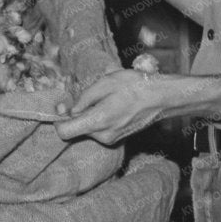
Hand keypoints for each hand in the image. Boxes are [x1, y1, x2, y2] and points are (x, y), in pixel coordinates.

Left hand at [54, 67, 192, 145]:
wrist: (161, 97)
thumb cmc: (135, 86)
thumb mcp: (105, 82)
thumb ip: (83, 98)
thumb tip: (69, 110)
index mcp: (98, 121)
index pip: (64, 132)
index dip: (59, 120)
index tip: (64, 107)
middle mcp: (103, 135)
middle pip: (76, 128)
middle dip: (78, 114)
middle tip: (91, 98)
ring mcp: (111, 139)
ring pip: (88, 129)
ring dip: (90, 116)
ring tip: (107, 100)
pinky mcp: (116, 139)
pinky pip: (99, 130)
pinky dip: (100, 120)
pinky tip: (113, 107)